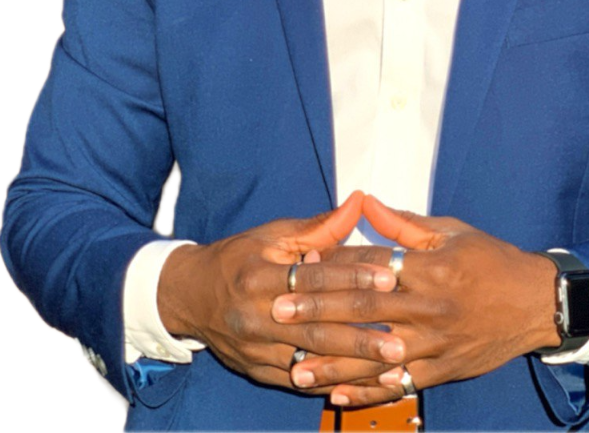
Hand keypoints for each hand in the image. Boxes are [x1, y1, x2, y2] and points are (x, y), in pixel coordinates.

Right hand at [157, 191, 405, 392]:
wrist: (188, 297)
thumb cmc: (236, 259)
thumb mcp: (272, 235)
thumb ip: (319, 226)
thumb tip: (359, 202)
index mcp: (259, 276)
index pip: (313, 279)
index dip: (352, 278)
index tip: (388, 279)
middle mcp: (256, 317)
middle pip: (316, 329)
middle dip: (360, 338)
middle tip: (399, 342)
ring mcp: (256, 349)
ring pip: (311, 362)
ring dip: (353, 367)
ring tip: (391, 368)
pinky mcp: (258, 371)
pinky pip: (300, 382)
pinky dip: (333, 383)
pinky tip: (363, 385)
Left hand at [271, 195, 560, 406]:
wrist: (536, 303)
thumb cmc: (490, 259)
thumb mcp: (450, 231)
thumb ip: (402, 224)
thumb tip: (363, 202)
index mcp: (428, 268)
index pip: (370, 267)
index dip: (332, 265)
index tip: (299, 265)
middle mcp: (428, 308)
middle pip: (363, 311)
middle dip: (318, 311)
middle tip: (279, 310)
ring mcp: (433, 344)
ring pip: (374, 357)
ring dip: (332, 361)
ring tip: (294, 365)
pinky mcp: (440, 371)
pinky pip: (397, 386)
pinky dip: (365, 393)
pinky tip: (335, 394)